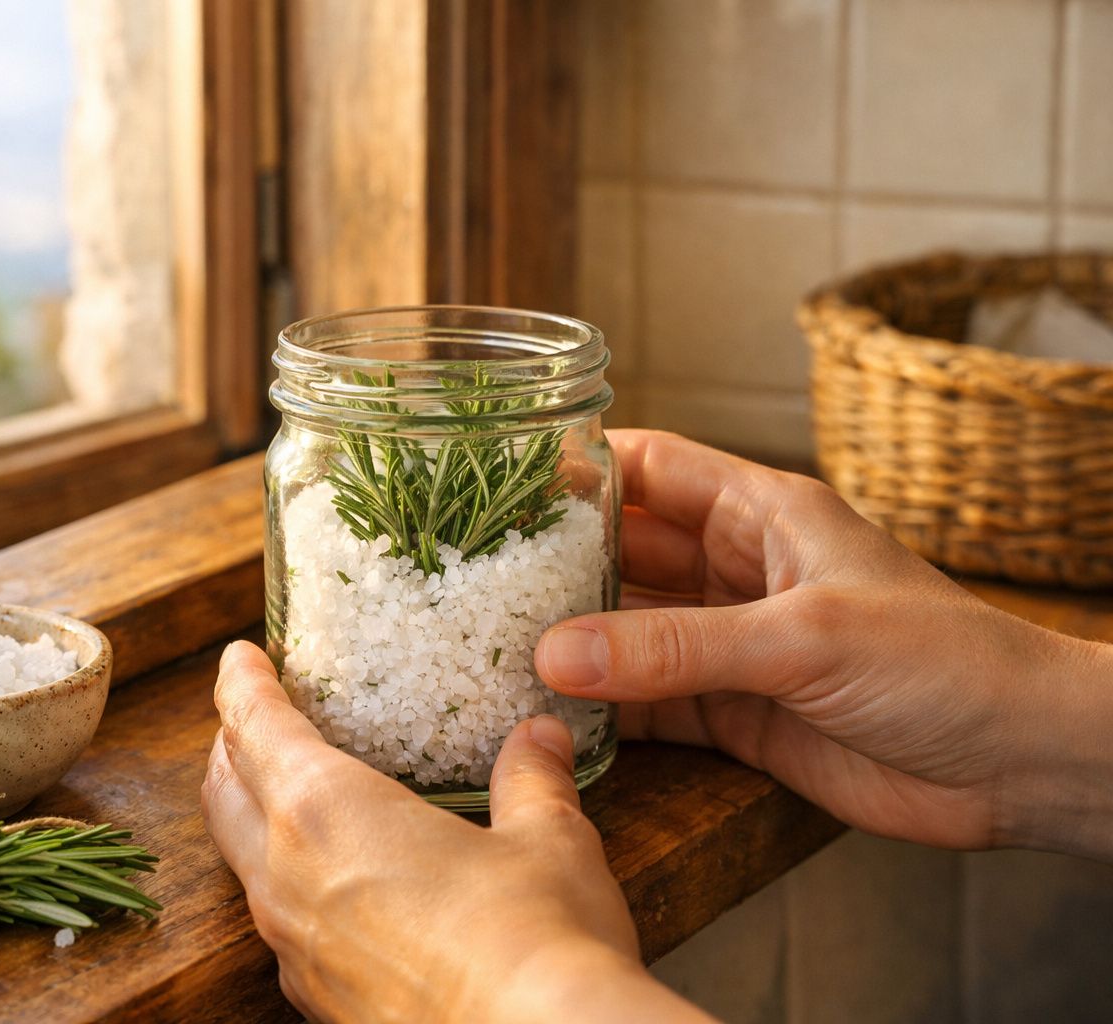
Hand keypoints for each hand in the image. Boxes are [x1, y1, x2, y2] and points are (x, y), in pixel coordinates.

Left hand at [202, 641, 708, 1023]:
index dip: (241, 682)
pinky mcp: (316, 1001)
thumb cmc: (534, 939)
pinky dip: (288, 887)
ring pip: (243, 863)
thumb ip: (532, 780)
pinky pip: (280, 928)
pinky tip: (336, 892)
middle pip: (224, 792)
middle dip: (231, 747)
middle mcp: (288, 877)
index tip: (240, 657)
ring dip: (252, 819)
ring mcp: (294, 948)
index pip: (254, 725)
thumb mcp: (546, 839)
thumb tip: (540, 736)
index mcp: (326, 811)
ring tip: (288, 800)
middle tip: (252, 720)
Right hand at [536, 430, 1112, 859]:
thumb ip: (676, 647)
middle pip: (622, 552)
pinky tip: (546, 712)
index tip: (496, 479)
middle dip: (552, 562)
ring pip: (626, 631)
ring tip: (486, 646)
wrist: (1018, 763)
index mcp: (761, 512)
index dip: (576, 467)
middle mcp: (736, 571)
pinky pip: (649, 703)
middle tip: (469, 576)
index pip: (650, 467)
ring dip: (568, 640)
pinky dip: (602, 709)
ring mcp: (732, 644)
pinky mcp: (735, 714)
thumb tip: (555, 654)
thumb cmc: (943, 661)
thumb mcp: (801, 636)